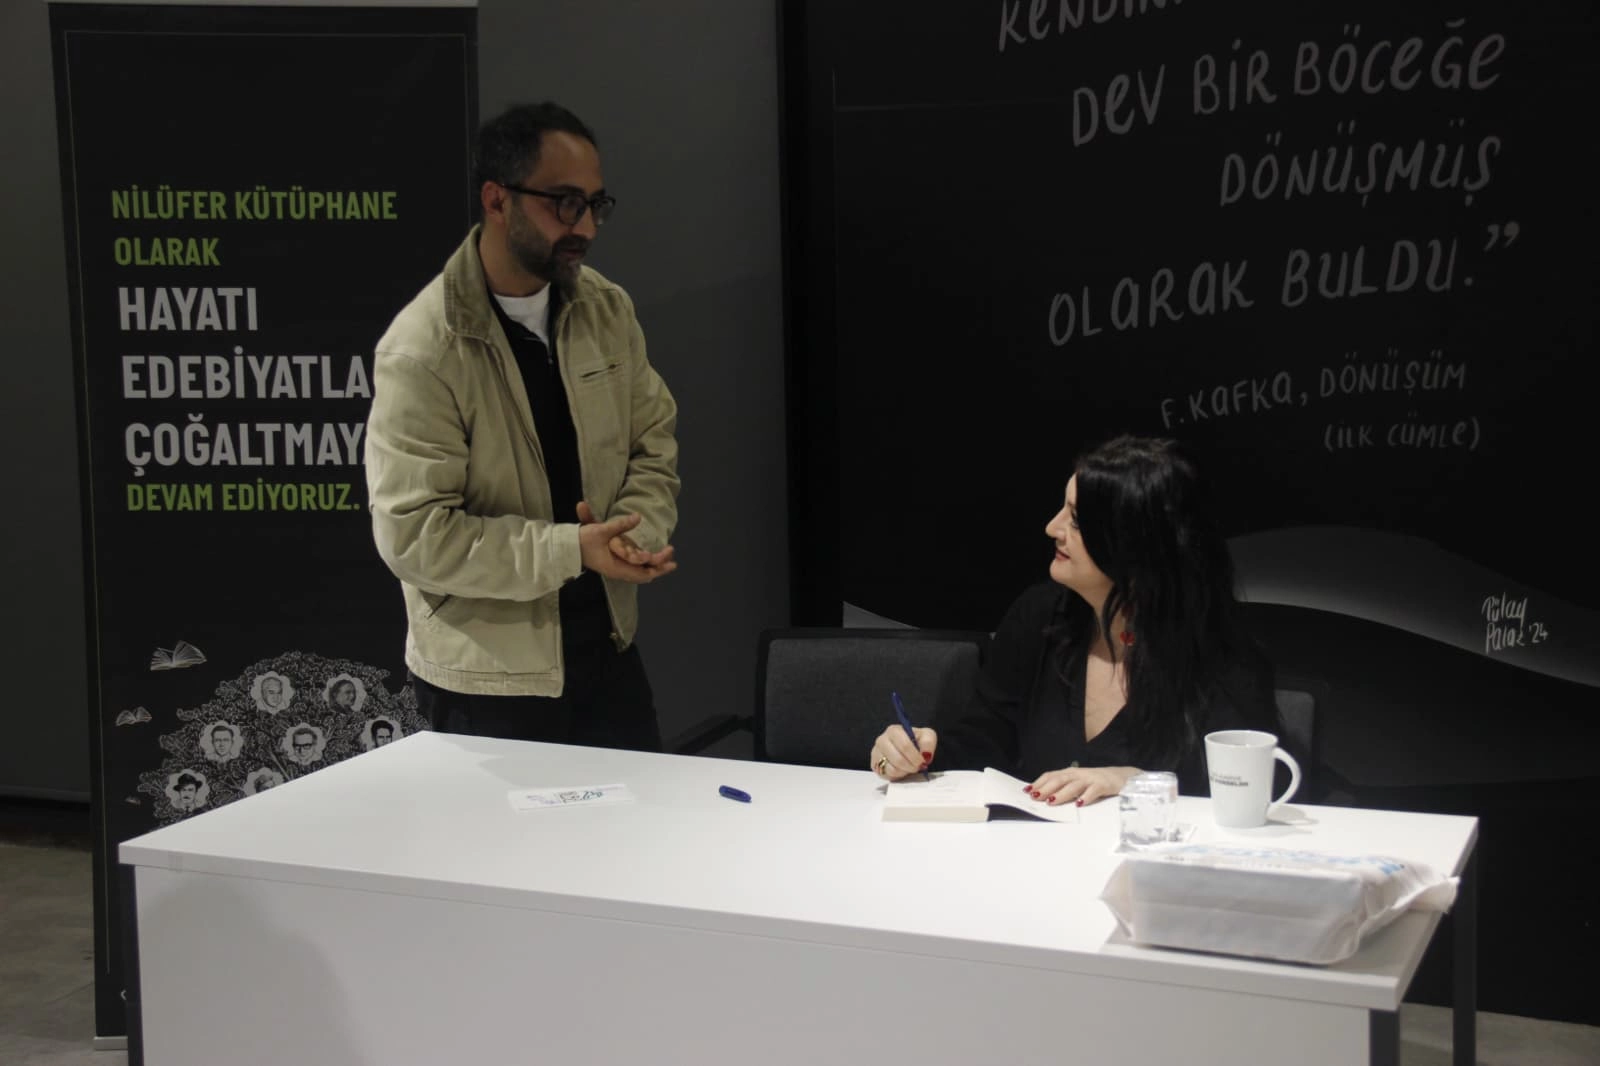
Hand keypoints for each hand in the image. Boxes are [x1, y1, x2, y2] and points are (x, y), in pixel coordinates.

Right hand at [575, 505, 676, 583]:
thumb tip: (638, 517)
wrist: (566, 548)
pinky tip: (652, 562)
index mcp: (616, 567)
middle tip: (673, 563)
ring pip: (639, 573)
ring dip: (653, 568)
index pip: (641, 572)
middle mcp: (617, 571)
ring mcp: (616, 568)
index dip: (656, 567)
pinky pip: (633, 569)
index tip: (669, 560)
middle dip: (659, 569)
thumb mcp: (601, 530)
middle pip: (643, 575)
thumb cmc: (582, 540)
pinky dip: (644, 567)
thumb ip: (620, 525)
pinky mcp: (614, 564)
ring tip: (667, 561)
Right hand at [869, 724, 937, 780]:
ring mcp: (876, 753)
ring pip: (892, 769)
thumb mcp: (926, 736)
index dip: (915, 756)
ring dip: (905, 771)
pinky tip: (901, 769)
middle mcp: (882, 740)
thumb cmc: (915, 741)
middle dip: (911, 766)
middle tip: (917, 767)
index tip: (922, 761)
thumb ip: (928, 742)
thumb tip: (925, 753)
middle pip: (898, 759)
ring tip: (909, 767)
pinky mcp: (874, 765)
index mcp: (894, 731)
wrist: (906, 748)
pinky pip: (887, 775)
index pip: (904, 745)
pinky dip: (897, 775)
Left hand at [1024, 766, 1139, 806]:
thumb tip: (1044, 797)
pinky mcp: (1103, 785)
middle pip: (1059, 779)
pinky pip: (1093, 791)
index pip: (1051, 775)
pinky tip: (1080, 804)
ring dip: (1062, 793)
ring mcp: (1091, 778)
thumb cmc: (1096, 782)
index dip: (1039, 782)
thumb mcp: (1078, 782)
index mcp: (1070, 773)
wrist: (1122, 777)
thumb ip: (1064, 787)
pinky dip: (1086, 797)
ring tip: (1052, 801)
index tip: (1027, 791)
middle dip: (1046, 788)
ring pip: (1074, 785)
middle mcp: (1079, 774)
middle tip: (1035, 797)